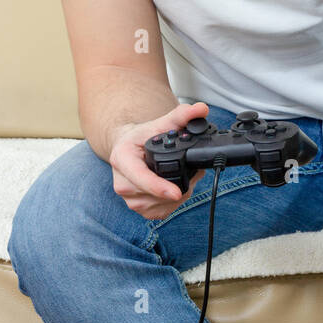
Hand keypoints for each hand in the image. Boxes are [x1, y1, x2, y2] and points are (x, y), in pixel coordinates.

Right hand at [110, 102, 210, 219]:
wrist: (128, 149)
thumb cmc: (141, 138)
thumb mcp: (158, 123)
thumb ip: (181, 115)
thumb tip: (201, 109)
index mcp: (122, 159)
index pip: (140, 177)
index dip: (159, 187)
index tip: (176, 192)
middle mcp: (121, 183)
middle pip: (154, 194)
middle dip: (178, 185)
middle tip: (192, 171)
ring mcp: (129, 199)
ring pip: (160, 205)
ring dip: (178, 195)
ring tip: (184, 177)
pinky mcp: (138, 209)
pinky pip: (160, 212)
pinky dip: (173, 203)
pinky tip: (175, 188)